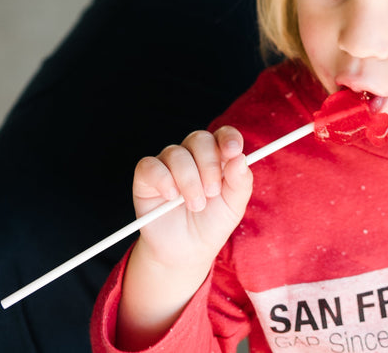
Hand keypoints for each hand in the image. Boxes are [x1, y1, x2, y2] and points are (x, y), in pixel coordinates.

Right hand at [131, 126, 252, 276]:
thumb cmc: (211, 224)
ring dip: (189, 180)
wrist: (186, 252)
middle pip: (200, 139)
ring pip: (176, 153)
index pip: (223, 134)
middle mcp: (192, 155)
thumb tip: (240, 158)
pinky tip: (171, 197)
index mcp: (217, 156)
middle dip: (209, 165)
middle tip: (212, 193)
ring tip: (195, 205)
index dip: (228, 138)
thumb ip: (241, 182)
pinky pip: (150, 166)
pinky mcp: (146, 177)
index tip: (233, 151)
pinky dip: (162, 180)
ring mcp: (168, 163)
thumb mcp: (233, 206)